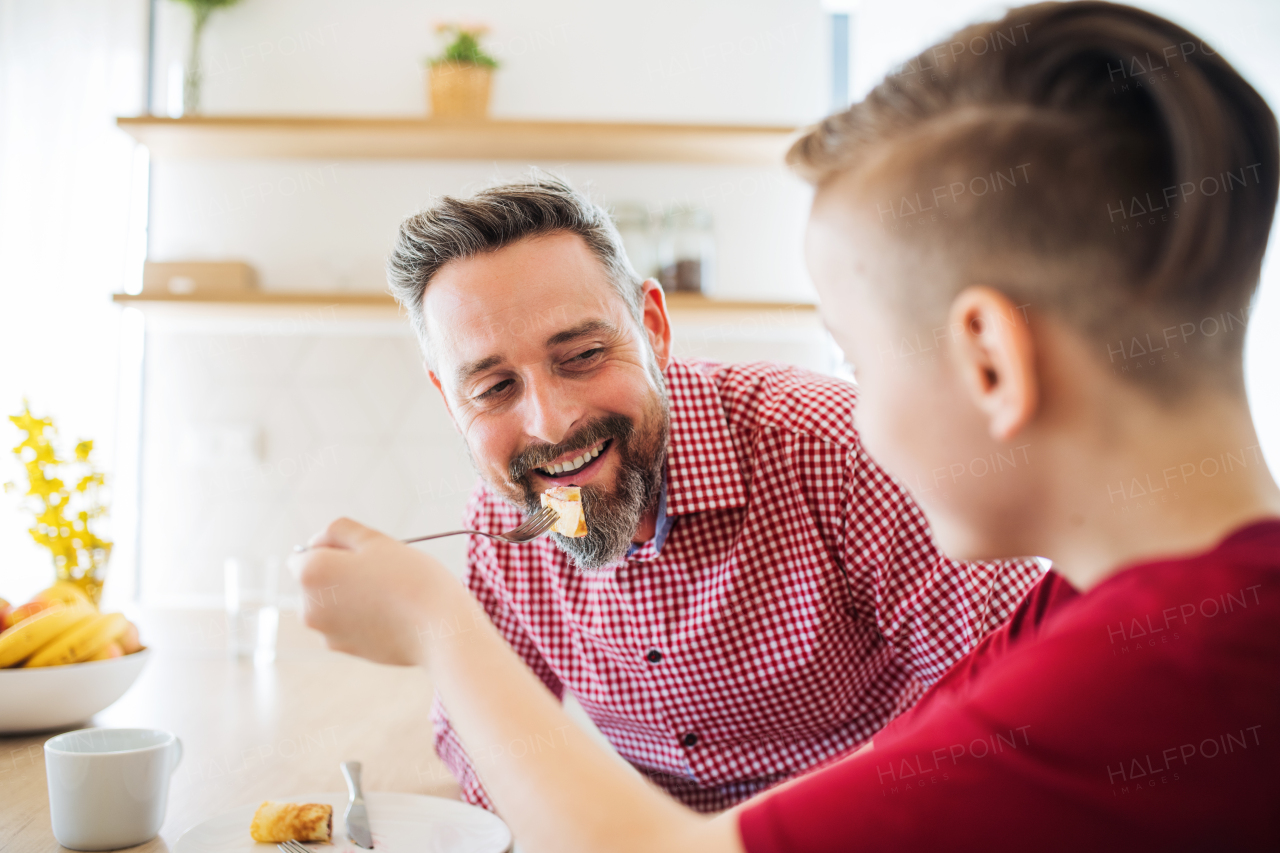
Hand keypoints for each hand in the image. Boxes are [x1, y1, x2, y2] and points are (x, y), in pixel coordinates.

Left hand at [288, 517, 456, 666]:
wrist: (440, 629)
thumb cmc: (411, 578)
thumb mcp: (375, 539)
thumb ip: (338, 531)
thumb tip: (317, 543)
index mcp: (312, 572)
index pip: (304, 553)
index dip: (331, 548)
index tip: (362, 554)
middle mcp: (309, 606)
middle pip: (316, 580)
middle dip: (340, 573)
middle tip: (380, 573)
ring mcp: (325, 632)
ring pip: (333, 602)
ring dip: (351, 595)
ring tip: (389, 595)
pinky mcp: (344, 650)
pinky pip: (346, 624)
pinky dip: (361, 617)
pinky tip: (390, 614)